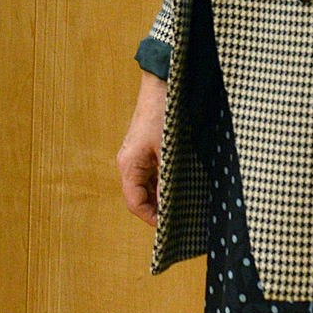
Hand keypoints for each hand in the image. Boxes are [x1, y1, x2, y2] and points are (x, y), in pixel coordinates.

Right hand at [116, 71, 167, 227]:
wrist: (163, 85)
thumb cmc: (164, 115)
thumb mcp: (168, 152)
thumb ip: (167, 181)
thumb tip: (169, 207)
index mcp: (129, 165)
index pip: (134, 203)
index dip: (151, 219)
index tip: (171, 228)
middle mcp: (129, 163)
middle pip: (139, 197)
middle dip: (158, 210)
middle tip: (181, 219)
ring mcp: (137, 157)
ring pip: (147, 187)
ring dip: (162, 197)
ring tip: (184, 205)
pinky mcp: (146, 150)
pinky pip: (152, 175)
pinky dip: (164, 184)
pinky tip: (181, 186)